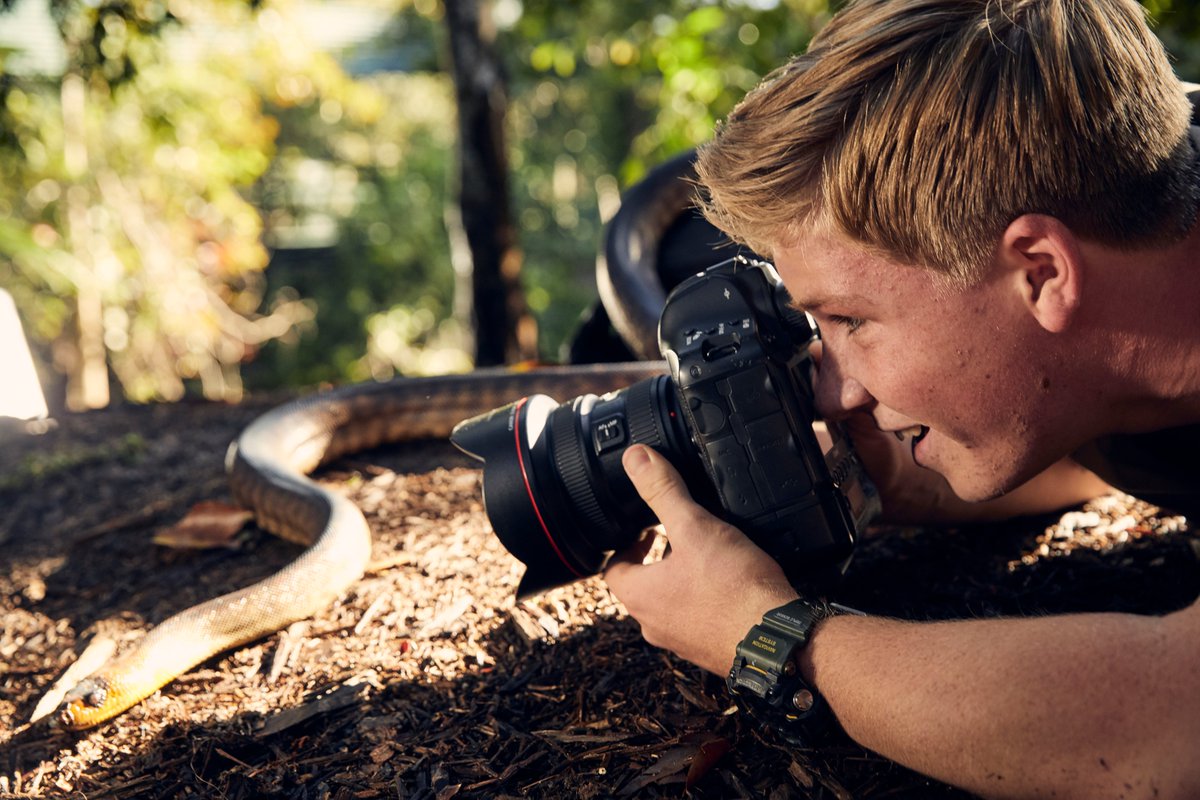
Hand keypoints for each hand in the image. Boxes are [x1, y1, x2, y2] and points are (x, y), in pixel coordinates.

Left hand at [603, 444, 798, 674]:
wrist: (779, 641)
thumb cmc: (736, 589)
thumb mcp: (695, 527)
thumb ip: (663, 491)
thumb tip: (635, 459)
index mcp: (641, 597)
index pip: (613, 569)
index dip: (626, 545)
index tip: (645, 529)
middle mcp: (655, 625)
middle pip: (642, 587)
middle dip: (656, 560)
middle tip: (675, 538)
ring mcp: (683, 642)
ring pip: (670, 605)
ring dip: (681, 580)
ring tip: (705, 557)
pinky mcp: (711, 650)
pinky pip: (698, 620)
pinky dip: (706, 601)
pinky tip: (730, 585)